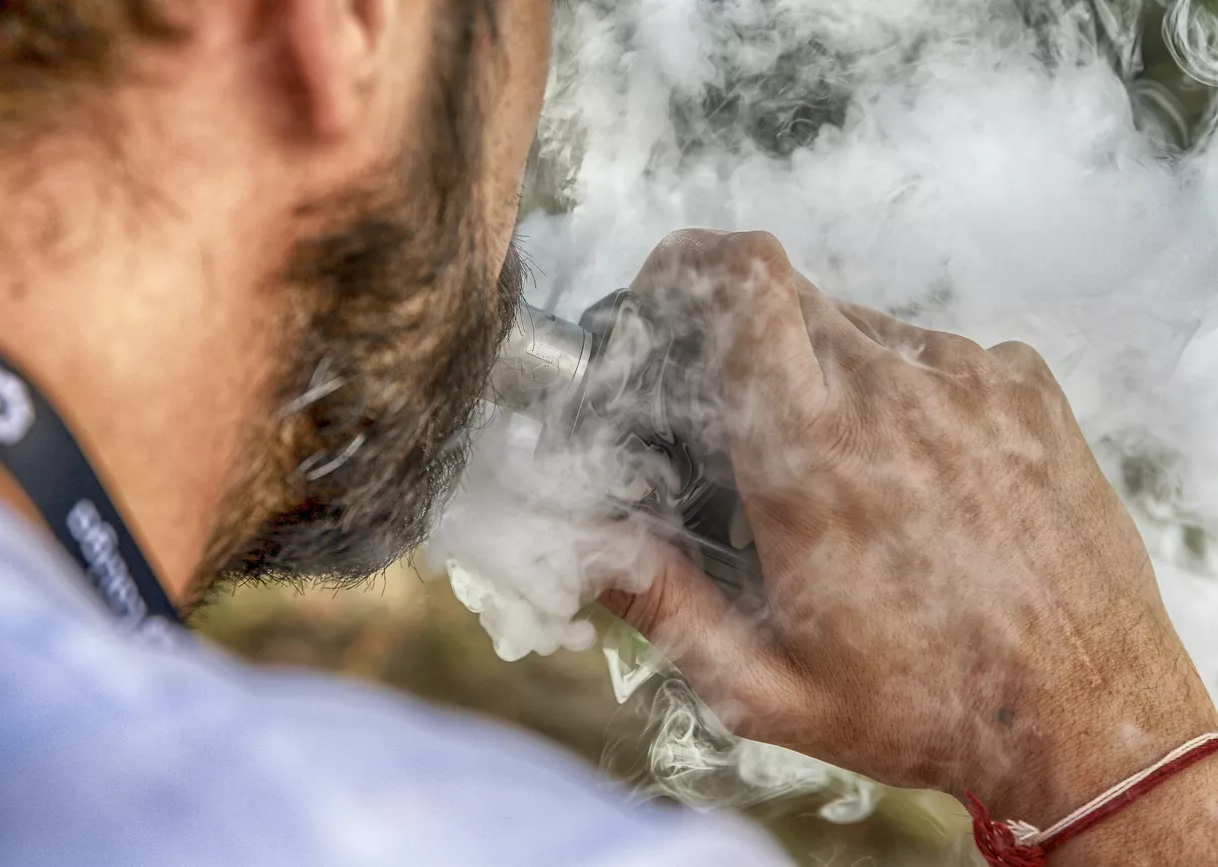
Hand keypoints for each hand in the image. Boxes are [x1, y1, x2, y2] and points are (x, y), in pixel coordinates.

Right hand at [601, 230, 1217, 836]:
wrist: (1092, 722)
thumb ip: (662, 606)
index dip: (689, 262)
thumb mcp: (767, 689)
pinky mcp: (1025, 388)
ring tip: (846, 477)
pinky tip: (922, 477)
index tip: (667, 291)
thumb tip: (587, 545)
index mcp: (811, 453)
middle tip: (746, 426)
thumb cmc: (926, 710)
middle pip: (787, 297)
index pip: (742, 283)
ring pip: (860, 328)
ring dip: (827, 375)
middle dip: (743, 340)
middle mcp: (891, 393)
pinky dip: (906, 391)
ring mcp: (968, 381)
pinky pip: (935, 355)